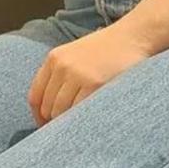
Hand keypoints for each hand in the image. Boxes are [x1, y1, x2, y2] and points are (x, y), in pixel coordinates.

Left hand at [27, 22, 156, 125]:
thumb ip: (61, 76)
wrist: (133, 36)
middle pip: (47, 107)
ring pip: (61, 112)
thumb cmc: (107, 50)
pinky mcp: (94, 83)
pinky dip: (81, 120)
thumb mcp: (75, 55)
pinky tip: (88, 122)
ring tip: (78, 128)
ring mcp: (77, 74)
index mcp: (54, 59)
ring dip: (68, 124)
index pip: (35, 96)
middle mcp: (62, 66)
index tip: (46, 127)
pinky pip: (79, 111)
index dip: (39, 117)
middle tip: (66, 131)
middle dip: (55, 122)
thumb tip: (49, 111)